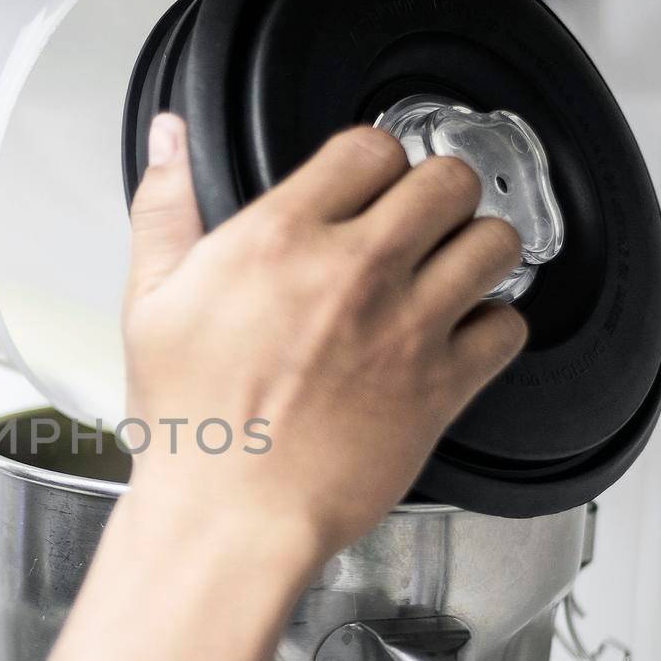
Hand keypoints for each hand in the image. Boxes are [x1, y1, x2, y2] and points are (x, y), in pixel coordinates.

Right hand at [122, 114, 527, 559]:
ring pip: (494, 243)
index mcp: (280, 240)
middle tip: (422, 219)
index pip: (369, 148)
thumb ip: (165, 210)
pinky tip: (462, 336)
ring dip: (478, 248)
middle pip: (446, 180)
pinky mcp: (441, 387)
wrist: (230, 518)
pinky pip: (508, 328)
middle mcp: (354, 271)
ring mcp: (406, 328)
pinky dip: (494, 327)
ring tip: (453, 266)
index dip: (373, 160)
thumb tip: (169, 142)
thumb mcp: (151, 304)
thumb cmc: (191, 426)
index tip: (367, 183)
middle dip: (437, 192)